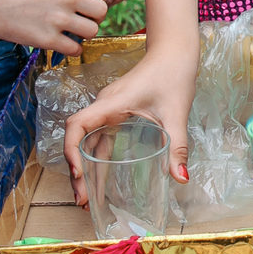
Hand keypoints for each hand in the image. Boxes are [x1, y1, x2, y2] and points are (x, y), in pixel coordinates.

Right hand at [0, 0, 110, 52]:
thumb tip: (97, 3)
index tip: (86, 5)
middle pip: (101, 11)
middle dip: (94, 17)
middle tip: (81, 20)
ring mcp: (58, 18)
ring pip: (92, 30)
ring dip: (84, 33)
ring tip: (70, 30)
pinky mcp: (48, 39)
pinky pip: (76, 48)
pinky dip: (72, 48)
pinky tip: (61, 42)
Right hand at [65, 32, 198, 192]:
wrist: (174, 52)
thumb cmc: (173, 76)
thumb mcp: (176, 115)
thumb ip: (177, 148)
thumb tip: (180, 178)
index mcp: (111, 104)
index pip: (77, 125)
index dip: (72, 150)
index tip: (78, 174)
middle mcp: (104, 106)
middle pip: (79, 139)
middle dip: (77, 171)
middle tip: (82, 201)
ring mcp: (108, 109)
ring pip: (87, 141)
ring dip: (85, 167)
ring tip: (87, 197)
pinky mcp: (115, 111)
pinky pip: (99, 137)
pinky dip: (97, 158)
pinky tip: (100, 177)